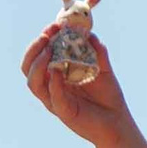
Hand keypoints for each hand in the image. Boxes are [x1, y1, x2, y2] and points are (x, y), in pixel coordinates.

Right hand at [23, 20, 133, 147]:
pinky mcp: (64, 113)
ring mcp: (54, 101)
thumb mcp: (103, 69)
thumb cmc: (108, 96)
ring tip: (48, 50)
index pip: (38, 55)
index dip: (42, 40)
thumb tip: (90, 34)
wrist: (118, 122)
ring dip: (38, 64)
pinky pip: (53, 97)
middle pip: (28, 67)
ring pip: (33, 83)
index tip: (54, 25)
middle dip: (35, 49)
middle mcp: (50, 87)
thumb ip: (98, 52)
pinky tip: (58, 71)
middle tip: (47, 35)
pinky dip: (54, 83)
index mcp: (55, 75)